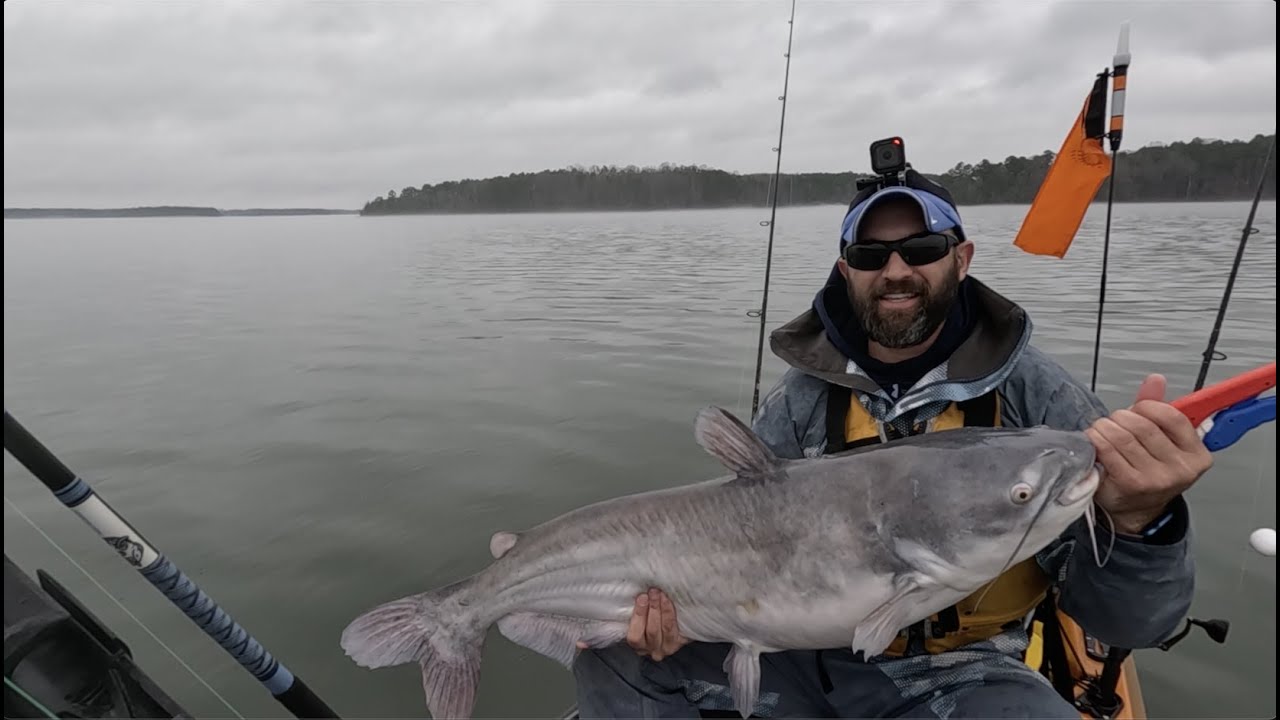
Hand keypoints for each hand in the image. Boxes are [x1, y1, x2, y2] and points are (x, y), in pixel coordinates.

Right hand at [589, 587, 688, 660]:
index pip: (633, 637)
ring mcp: (667, 647)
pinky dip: (671, 612)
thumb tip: (578, 644)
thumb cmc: (644, 623)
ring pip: (663, 630)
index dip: (636, 619)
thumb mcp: (627, 625)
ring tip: (657, 593)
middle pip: (649, 633)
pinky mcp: (680, 642)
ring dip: (661, 609)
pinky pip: (676, 628)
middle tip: (648, 593)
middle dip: (649, 611)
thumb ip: (606, 631)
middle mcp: (652, 650)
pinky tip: (668, 600)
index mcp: (637, 646)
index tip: (639, 598)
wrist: (674, 628)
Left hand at [1085, 374, 1212, 534]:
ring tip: (1101, 431)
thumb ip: (1158, 408)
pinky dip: (1095, 440)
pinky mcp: (1130, 484)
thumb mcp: (1161, 440)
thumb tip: (1155, 379)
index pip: (1171, 416)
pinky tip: (1094, 441)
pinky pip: (1107, 450)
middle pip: (1142, 425)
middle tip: (1113, 422)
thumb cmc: (1148, 469)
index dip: (1147, 406)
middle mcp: (1180, 469)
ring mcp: (1156, 479)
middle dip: (1120, 417)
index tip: (1137, 409)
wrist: (1135, 509)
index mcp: (1196, 454)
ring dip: (1104, 427)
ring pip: (1121, 435)